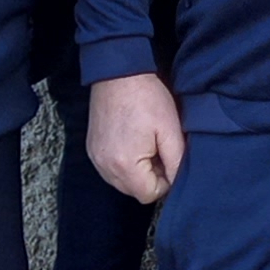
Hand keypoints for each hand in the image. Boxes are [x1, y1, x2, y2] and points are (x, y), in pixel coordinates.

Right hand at [89, 74, 185, 204]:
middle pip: (134, 191)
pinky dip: (124, 163)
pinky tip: (132, 141)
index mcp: (125, 165)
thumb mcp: (170, 130)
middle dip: (151, 177)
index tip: (168, 159)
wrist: (118, 73)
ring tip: (146, 143)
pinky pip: (111, 169)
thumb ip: (176, 162)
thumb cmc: (146, 98)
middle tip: (159, 149)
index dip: (165, 181)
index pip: (149, 195)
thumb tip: (176, 182)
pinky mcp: (92, 150)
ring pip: (122, 182)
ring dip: (137, 171)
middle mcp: (105, 167)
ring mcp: (96, 159)